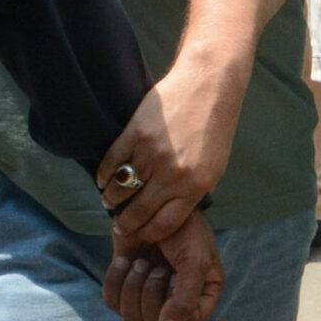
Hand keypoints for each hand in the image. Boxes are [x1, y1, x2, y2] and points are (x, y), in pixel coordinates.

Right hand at [98, 61, 250, 243]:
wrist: (209, 86)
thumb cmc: (215, 128)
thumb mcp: (215, 167)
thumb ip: (193, 191)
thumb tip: (172, 213)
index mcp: (195, 186)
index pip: (163, 225)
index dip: (146, 234)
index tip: (139, 235)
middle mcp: (172, 175)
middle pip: (138, 213)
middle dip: (125, 224)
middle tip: (119, 225)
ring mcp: (151, 154)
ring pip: (120, 191)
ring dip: (111, 200)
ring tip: (109, 200)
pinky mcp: (135, 134)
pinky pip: (111, 164)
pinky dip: (104, 176)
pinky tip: (105, 180)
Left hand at [102, 209, 225, 320]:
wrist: (151, 204)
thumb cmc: (185, 229)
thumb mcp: (195, 261)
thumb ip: (185, 298)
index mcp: (199, 297)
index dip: (176, 314)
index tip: (173, 285)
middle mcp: (174, 301)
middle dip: (151, 296)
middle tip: (157, 267)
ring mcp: (147, 296)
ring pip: (131, 319)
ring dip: (133, 289)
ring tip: (141, 262)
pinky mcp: (124, 286)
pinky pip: (112, 302)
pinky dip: (115, 281)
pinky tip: (125, 260)